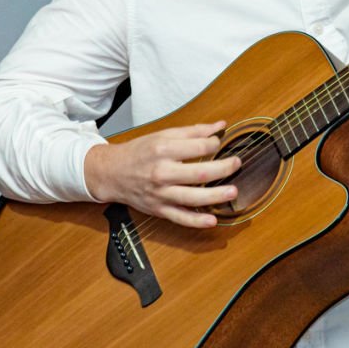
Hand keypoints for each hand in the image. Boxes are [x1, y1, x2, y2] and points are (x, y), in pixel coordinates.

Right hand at [83, 120, 239, 227]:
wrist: (112, 173)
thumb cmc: (139, 152)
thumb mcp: (163, 135)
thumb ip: (193, 131)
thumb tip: (220, 126)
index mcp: (163, 150)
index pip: (198, 147)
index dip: (214, 144)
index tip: (219, 143)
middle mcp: (162, 172)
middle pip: (199, 173)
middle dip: (223, 169)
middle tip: (237, 164)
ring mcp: (161, 193)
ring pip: (193, 197)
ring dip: (216, 196)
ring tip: (233, 191)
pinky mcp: (159, 209)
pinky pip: (180, 218)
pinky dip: (197, 221)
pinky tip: (212, 221)